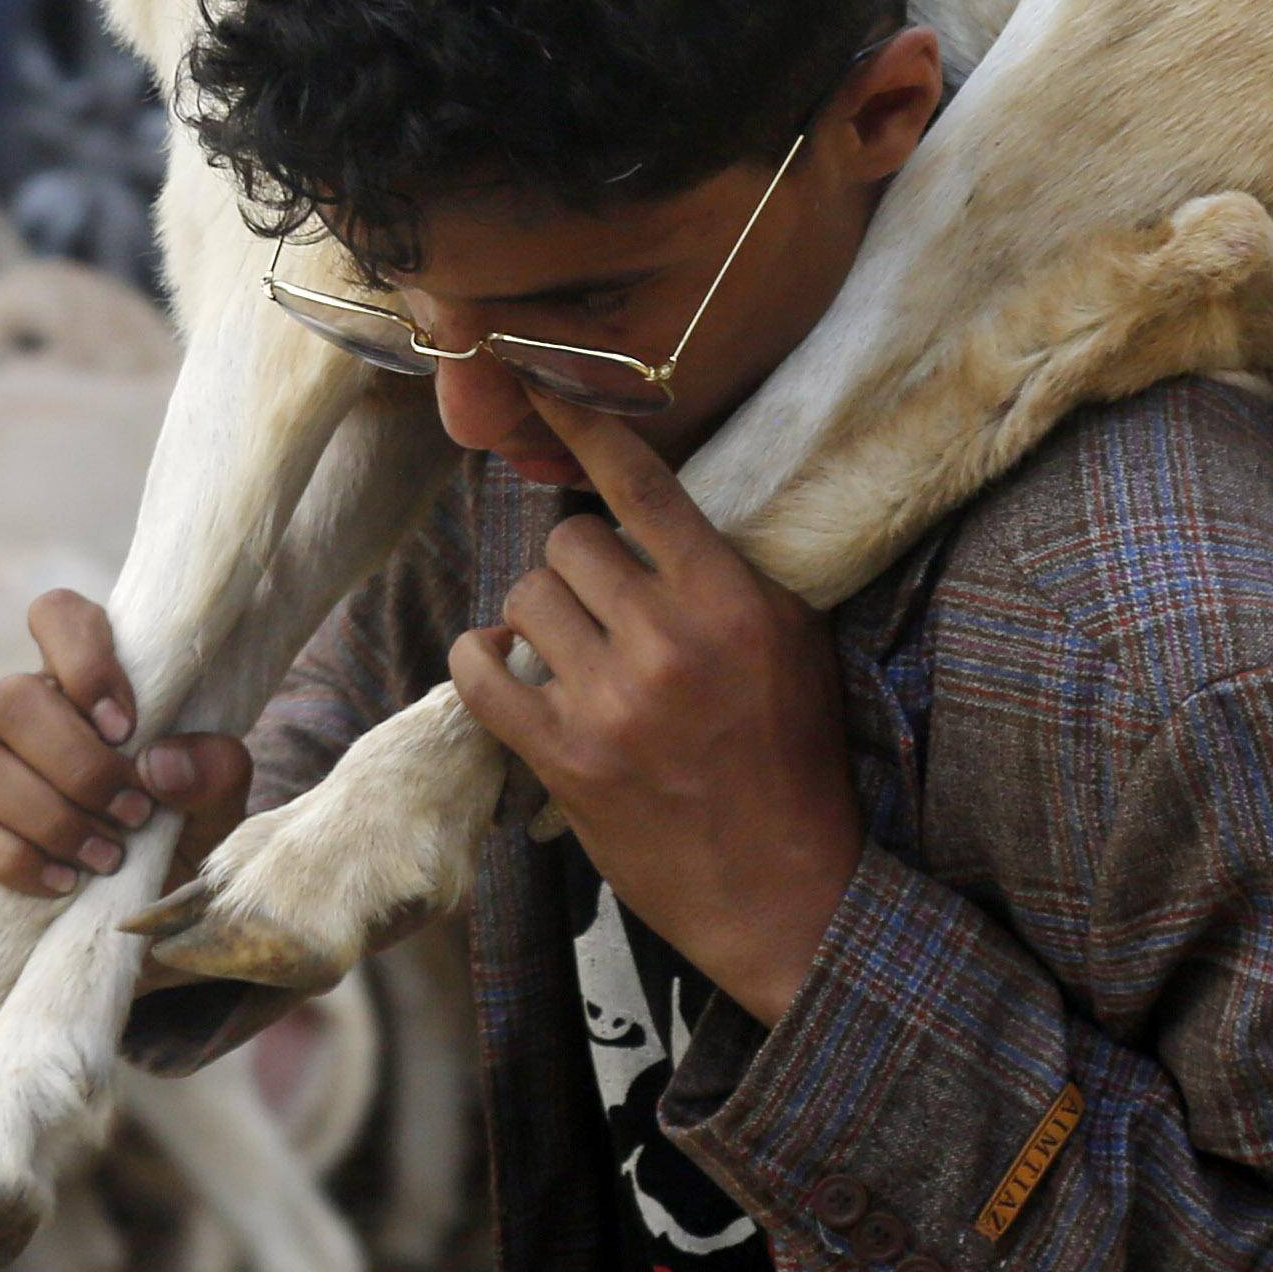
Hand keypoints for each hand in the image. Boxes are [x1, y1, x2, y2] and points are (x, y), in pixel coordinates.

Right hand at [0, 588, 246, 898]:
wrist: (144, 918)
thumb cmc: (178, 838)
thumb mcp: (220, 806)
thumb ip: (214, 772)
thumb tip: (160, 765)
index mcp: (87, 686)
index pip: (57, 616)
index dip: (83, 660)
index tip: (125, 727)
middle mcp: (30, 717)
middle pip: (11, 697)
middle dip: (76, 764)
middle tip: (134, 812)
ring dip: (51, 816)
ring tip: (109, 856)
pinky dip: (18, 859)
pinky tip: (66, 881)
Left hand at [450, 396, 864, 1023]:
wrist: (784, 887)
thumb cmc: (793, 760)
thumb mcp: (792, 645)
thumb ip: (726, 573)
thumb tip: (649, 510)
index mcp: (731, 600)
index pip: (641, 485)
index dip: (580, 425)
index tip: (534, 384)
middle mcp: (669, 640)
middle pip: (569, 542)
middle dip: (576, 567)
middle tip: (600, 608)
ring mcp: (611, 702)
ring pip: (526, 600)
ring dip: (536, 618)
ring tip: (568, 652)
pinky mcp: (565, 760)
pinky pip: (481, 676)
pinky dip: (479, 661)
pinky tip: (500, 666)